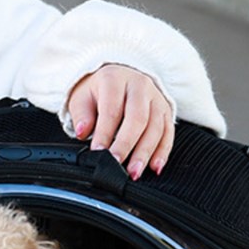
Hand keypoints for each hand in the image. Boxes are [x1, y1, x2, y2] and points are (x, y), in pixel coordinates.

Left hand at [67, 63, 174, 179]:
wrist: (119, 77)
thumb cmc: (98, 92)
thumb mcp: (82, 98)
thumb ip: (81, 115)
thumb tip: (82, 131)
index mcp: (115, 79)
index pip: (112, 109)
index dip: (105, 133)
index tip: (98, 152)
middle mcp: (139, 85)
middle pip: (137, 118)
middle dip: (127, 145)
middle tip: (117, 165)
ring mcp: (155, 98)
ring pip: (155, 127)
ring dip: (145, 153)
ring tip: (134, 172)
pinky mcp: (165, 110)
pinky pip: (168, 132)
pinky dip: (162, 151)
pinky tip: (155, 167)